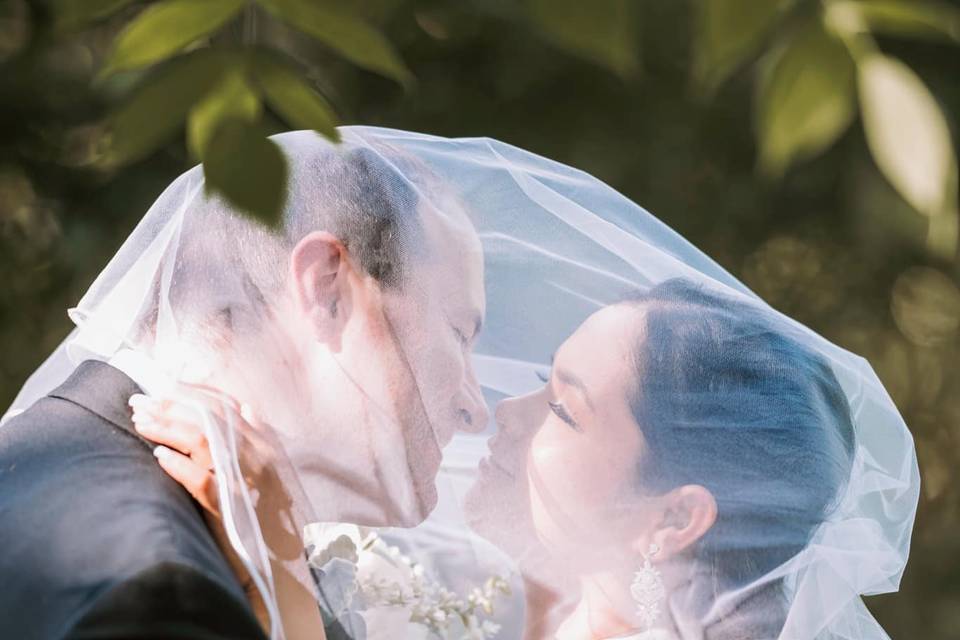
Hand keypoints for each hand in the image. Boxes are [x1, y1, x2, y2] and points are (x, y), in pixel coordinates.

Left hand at [129, 386, 325, 639]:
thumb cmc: (271, 510)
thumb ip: (258, 436)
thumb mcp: (272, 466)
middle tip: (138, 401)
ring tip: (140, 423)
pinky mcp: (231, 506)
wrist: (285, 557)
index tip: (164, 385)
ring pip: (202, 439)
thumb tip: (244, 405)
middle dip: (170, 405)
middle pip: (209, 417)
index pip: (228, 404)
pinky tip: (159, 456)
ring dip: (167, 427)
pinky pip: (200, 479)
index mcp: (266, 443)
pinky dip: (177, 464)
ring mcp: (246, 479)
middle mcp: (258, 455)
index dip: (194, 391)